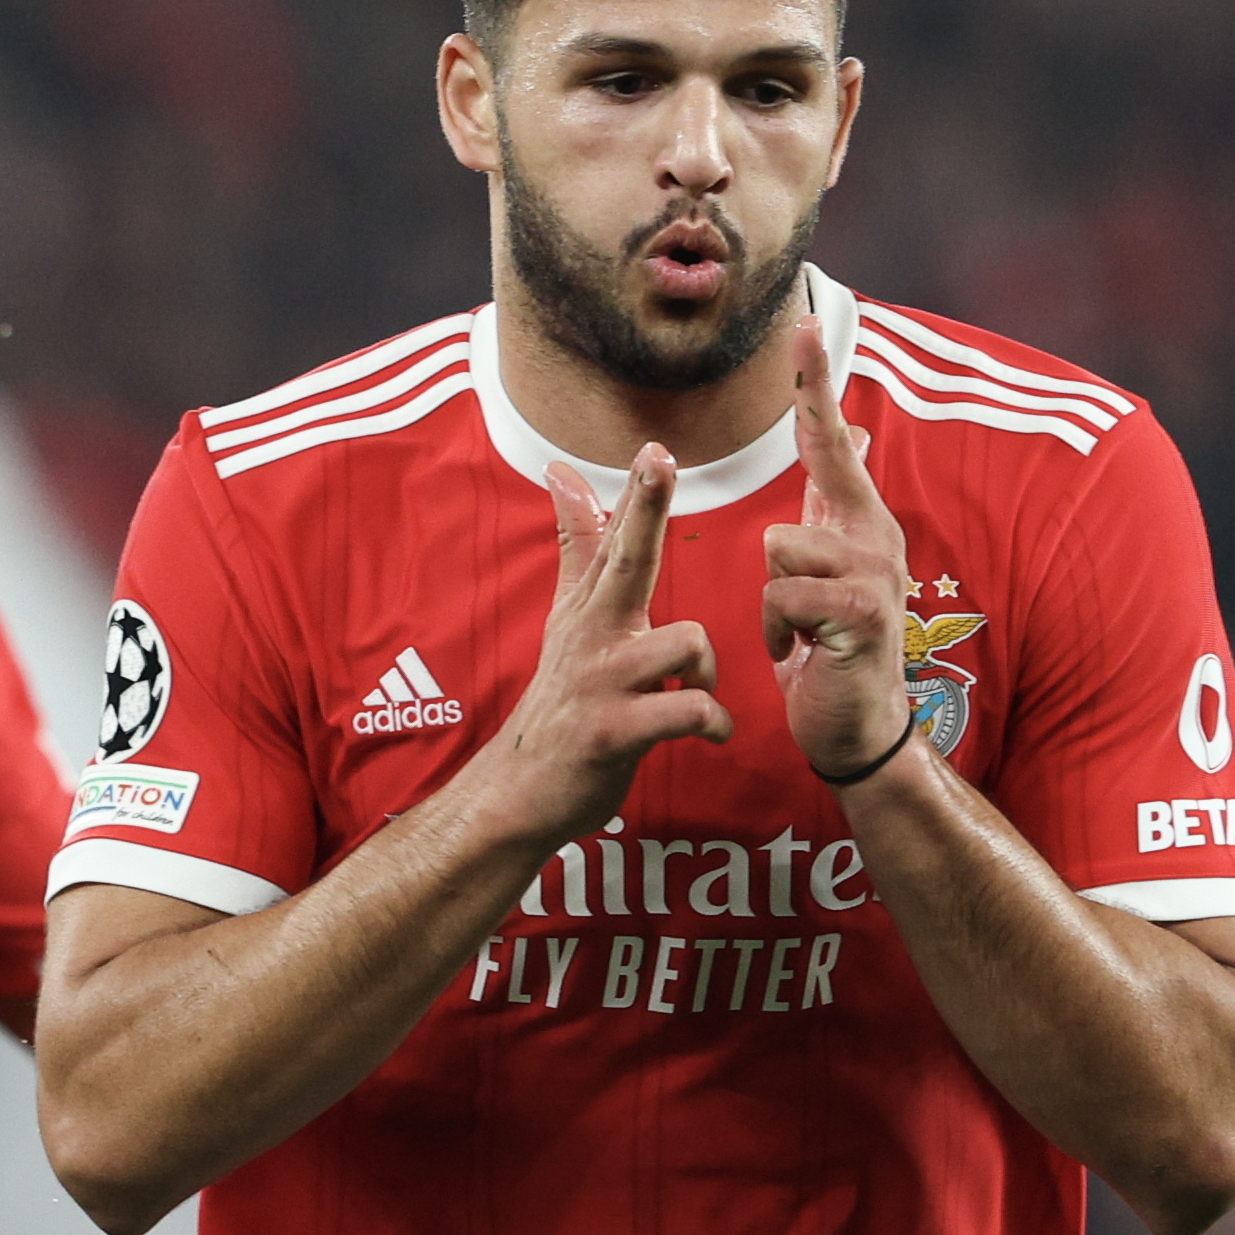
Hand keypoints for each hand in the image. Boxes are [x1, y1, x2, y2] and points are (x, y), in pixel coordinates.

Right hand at [466, 444, 733, 846]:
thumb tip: (562, 472)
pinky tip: (710, 733)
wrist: (522, 790)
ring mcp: (600, 683)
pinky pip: (687, 712)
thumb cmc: (563, 699)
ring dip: (707, 673)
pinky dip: (712, 723)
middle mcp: (593, 635)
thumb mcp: (567, 617)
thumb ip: (578, 546)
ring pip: (685, 644)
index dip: (637, 490)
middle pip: (626, 559)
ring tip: (697, 696)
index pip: (614, 537)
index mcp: (592, 608)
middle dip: (645, 509)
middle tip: (660, 459)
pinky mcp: (612, 732)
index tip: (655, 444)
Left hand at [762, 316, 917, 780]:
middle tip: (805, 423)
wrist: (853, 729)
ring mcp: (877, 573)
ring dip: (771, 599)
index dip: (818, 384)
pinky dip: (777, 632)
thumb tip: (860, 438)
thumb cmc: (827, 653)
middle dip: (802, 459)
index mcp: (858, 524)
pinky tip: (799, 656)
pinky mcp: (865, 612)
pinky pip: (786, 594)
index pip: (836, 441)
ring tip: (796, 633)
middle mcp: (877, 536)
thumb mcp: (821, 573)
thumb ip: (830, 510)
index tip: (804, 324)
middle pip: (822, 467)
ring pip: (781, 544)